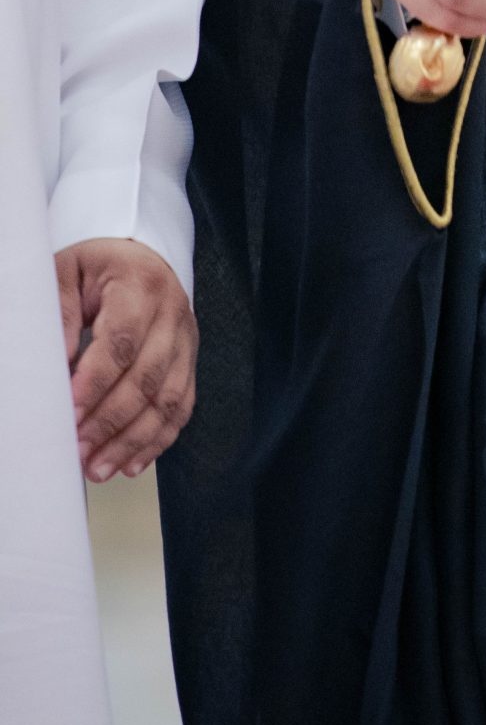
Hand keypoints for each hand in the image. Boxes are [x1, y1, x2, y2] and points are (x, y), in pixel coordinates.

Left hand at [56, 238, 196, 483]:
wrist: (142, 255)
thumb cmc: (98, 266)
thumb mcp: (68, 273)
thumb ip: (61, 315)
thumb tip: (56, 368)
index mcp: (140, 285)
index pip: (122, 341)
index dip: (96, 382)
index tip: (69, 413)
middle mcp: (172, 313)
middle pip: (147, 377)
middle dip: (111, 422)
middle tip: (79, 452)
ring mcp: (186, 339)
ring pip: (168, 399)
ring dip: (134, 440)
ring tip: (100, 469)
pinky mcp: (190, 361)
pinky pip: (182, 407)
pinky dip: (158, 440)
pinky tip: (132, 463)